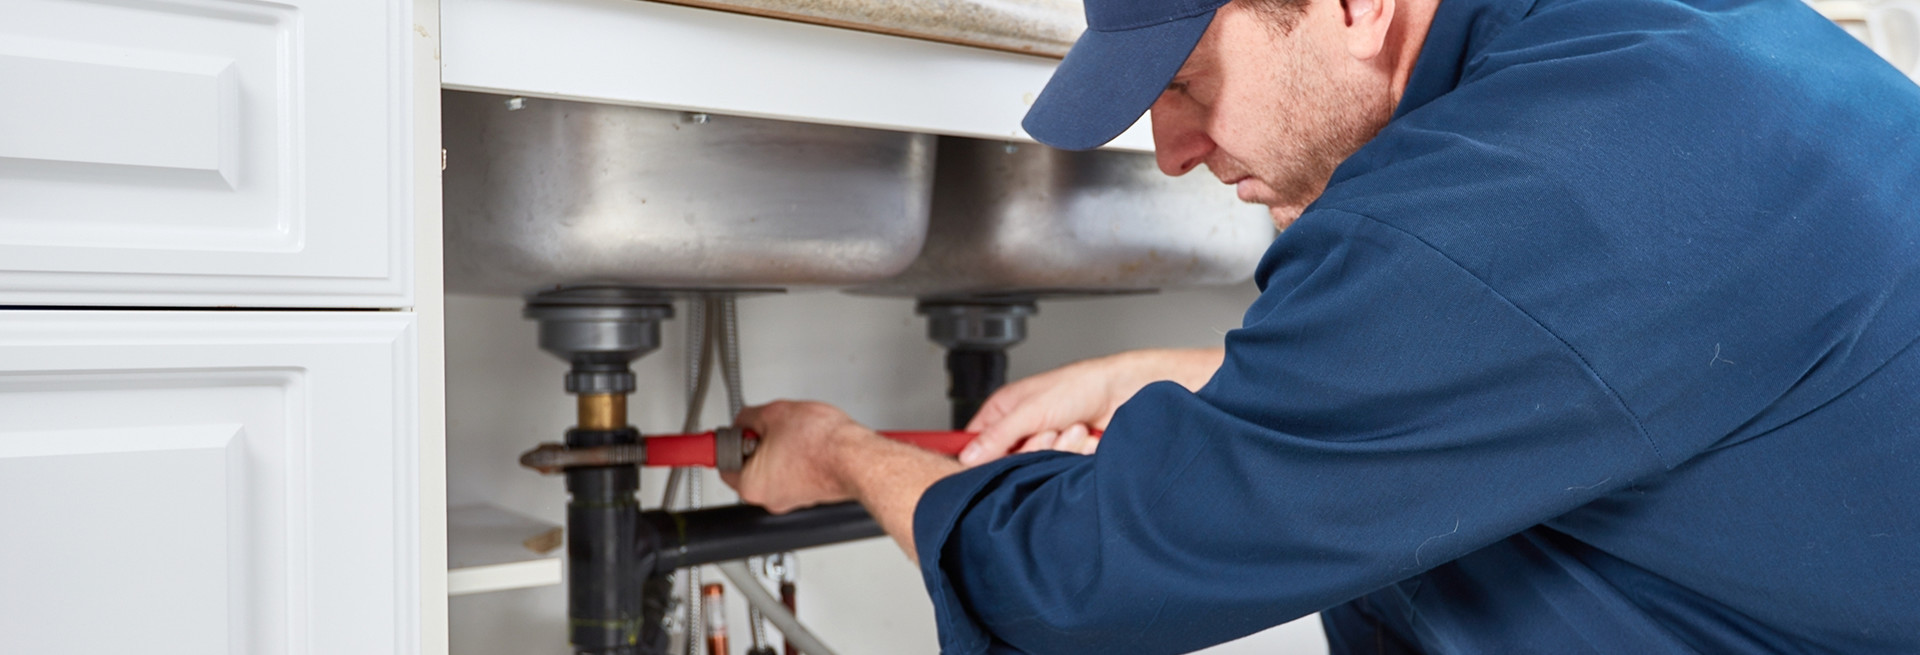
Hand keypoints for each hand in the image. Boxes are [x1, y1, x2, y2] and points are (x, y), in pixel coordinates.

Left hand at [723, 400, 868, 513]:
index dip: (730, 441)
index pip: (724, 463)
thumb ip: (749, 416)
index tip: (730, 434)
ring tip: (797, 433)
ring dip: (783, 449)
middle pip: (751, 465)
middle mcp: (770, 499)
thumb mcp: (773, 413)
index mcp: (751, 484)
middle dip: (760, 442)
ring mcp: (794, 499)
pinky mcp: (813, 493)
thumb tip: (744, 419)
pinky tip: (811, 442)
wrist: (857, 458)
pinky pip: (797, 472)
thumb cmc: (822, 444)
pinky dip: (801, 457)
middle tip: (772, 426)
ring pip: (777, 468)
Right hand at [960, 348, 1223, 465]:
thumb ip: (996, 435)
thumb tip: (967, 458)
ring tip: (1073, 428)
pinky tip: (1085, 438)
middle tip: (1047, 433)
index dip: (979, 457)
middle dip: (1031, 449)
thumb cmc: (1081, 385)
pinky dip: (1074, 455)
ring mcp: (1045, 444)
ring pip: (1034, 468)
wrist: (1126, 394)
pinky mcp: (1065, 458)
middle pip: (1007, 461)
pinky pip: (1057, 471)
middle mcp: (1022, 428)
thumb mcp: (1031, 409)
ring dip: (1058, 449)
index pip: (974, 442)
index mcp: (1004, 410)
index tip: (989, 463)